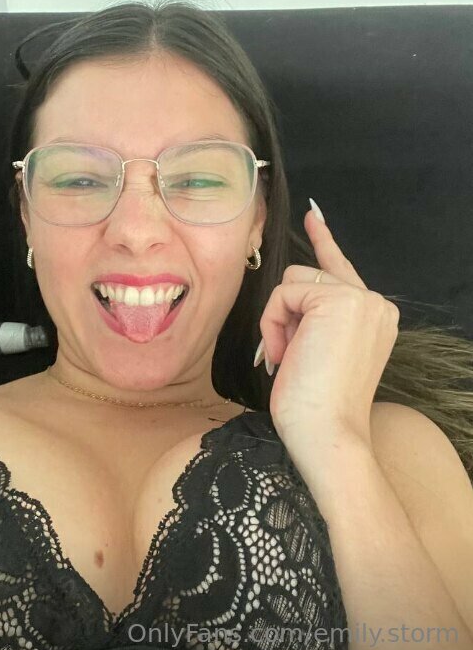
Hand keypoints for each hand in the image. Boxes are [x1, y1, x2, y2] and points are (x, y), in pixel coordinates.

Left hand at [259, 203, 399, 455]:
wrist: (328, 434)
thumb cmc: (316, 406)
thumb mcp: (317, 351)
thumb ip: (314, 318)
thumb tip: (290, 293)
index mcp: (375, 316)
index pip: (341, 269)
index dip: (323, 241)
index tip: (312, 215)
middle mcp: (376, 303)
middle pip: (305, 277)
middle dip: (285, 314)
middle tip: (287, 356)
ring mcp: (361, 298)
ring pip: (292, 282)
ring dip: (277, 320)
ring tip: (287, 357)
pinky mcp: (339, 299)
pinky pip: (283, 293)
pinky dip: (272, 323)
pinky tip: (284, 353)